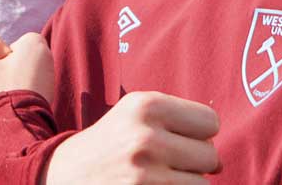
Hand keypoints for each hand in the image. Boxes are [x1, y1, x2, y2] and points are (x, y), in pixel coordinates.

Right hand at [45, 92, 219, 184]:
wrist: (62, 175)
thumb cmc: (109, 145)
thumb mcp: (133, 114)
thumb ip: (177, 118)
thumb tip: (220, 157)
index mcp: (145, 105)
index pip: (210, 122)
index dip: (197, 134)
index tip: (175, 139)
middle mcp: (145, 136)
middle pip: (211, 156)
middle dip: (193, 163)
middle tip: (162, 162)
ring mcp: (145, 174)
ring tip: (155, 178)